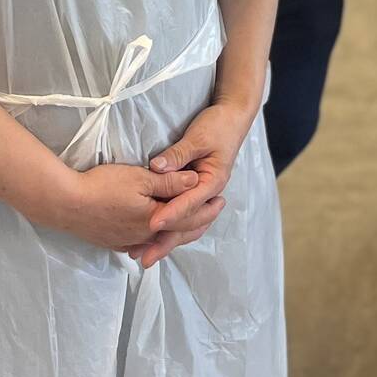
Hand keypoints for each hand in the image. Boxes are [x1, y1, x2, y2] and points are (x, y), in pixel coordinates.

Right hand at [51, 163, 199, 254]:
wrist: (66, 204)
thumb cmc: (104, 186)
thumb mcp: (141, 178)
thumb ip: (170, 182)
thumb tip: (196, 181)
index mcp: (156, 220)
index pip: (189, 216)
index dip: (207, 208)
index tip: (221, 200)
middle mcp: (145, 236)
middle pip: (178, 232)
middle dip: (197, 224)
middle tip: (212, 215)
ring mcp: (128, 241)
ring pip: (160, 240)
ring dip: (178, 233)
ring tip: (188, 226)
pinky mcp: (113, 242)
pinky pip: (142, 243)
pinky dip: (155, 239)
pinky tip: (154, 237)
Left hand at [131, 102, 255, 267]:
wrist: (232, 119)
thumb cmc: (217, 126)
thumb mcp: (198, 137)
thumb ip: (178, 154)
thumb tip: (157, 168)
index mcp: (213, 181)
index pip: (189, 203)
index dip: (170, 214)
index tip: (151, 225)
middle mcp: (209, 193)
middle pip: (187, 223)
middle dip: (165, 241)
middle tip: (144, 258)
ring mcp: (202, 195)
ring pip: (185, 225)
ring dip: (166, 240)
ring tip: (145, 255)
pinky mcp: (195, 192)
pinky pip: (183, 216)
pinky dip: (170, 229)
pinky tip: (153, 239)